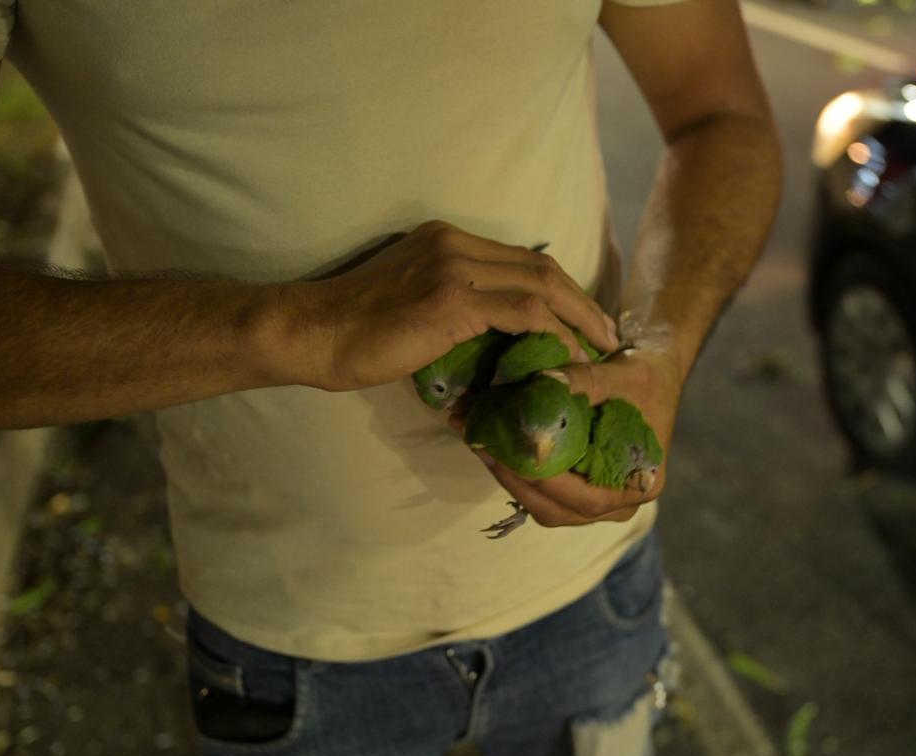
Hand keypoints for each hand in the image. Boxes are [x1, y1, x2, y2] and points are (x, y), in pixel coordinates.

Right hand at [277, 220, 619, 390]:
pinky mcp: (452, 299)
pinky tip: (568, 356)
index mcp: (444, 240)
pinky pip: (524, 312)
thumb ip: (451, 312)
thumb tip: (490, 348)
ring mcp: (454, 267)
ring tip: (601, 346)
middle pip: (540, 265)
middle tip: (607, 332)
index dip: (558, 287)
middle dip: (580, 299)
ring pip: (540, 284)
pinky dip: (553, 333)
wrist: (309, 333)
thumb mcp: (409, 309)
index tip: (581, 317)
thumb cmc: (350, 333)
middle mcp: (454, 243)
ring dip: (578, 317)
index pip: (520, 257)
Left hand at [455, 346, 683, 527]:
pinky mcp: (580, 489)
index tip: (514, 457)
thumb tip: (541, 382)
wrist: (655, 373)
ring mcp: (600, 501)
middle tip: (486, 450)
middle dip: (518, 483)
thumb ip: (583, 381)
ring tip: (483, 446)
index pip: (588, 500)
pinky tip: (495, 448)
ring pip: (546, 508)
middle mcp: (621, 502)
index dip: (547, 484)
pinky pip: (545, 495)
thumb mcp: (619, 374)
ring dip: (512, 481)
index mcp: (641, 484)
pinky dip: (519, 476)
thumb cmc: (644, 376)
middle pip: (560, 511)